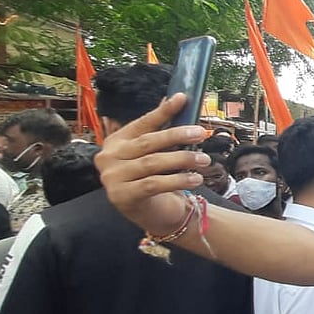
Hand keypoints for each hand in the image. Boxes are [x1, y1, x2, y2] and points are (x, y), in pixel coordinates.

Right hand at [95, 94, 210, 233]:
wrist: (154, 215)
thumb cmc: (156, 179)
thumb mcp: (157, 153)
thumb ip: (161, 130)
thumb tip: (175, 98)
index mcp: (116, 141)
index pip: (143, 123)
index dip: (163, 111)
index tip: (182, 98)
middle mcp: (108, 157)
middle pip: (148, 142)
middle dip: (177, 135)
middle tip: (200, 133)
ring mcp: (112, 178)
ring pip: (152, 163)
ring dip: (182, 159)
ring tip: (204, 160)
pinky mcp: (122, 196)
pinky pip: (154, 184)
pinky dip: (178, 180)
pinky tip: (196, 179)